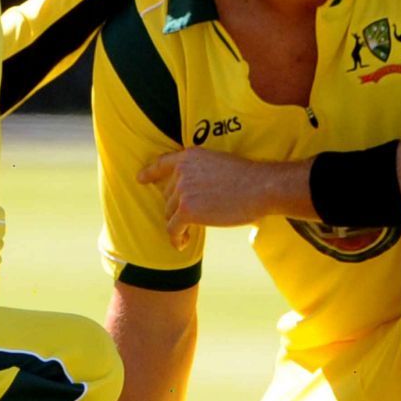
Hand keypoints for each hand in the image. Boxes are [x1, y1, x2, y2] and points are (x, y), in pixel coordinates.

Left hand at [139, 149, 310, 248]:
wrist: (260, 188)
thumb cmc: (247, 179)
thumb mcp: (218, 164)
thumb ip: (199, 172)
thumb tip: (189, 193)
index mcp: (189, 157)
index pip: (163, 163)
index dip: (150, 172)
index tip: (140, 179)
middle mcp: (181, 171)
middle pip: (169, 195)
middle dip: (177, 208)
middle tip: (189, 221)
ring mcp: (183, 190)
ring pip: (170, 213)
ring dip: (177, 225)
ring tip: (186, 235)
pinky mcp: (186, 210)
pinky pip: (173, 229)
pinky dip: (176, 239)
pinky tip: (182, 244)